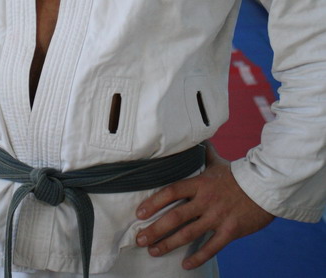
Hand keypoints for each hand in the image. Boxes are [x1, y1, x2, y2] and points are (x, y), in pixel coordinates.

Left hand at [135, 142, 273, 269]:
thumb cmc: (239, 175)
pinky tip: (185, 265)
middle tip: (139, 239)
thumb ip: (205, 155)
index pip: (171, 192)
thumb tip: (199, 141)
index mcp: (200, 183)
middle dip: (155, 229)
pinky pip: (211, 247)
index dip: (154, 202)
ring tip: (153, 251)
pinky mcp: (230, 231)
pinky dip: (198, 257)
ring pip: (188, 234)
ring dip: (169, 244)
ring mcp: (217, 217)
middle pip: (175, 216)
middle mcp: (205, 201)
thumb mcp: (219, 163)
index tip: (140, 213)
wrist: (266, 187)